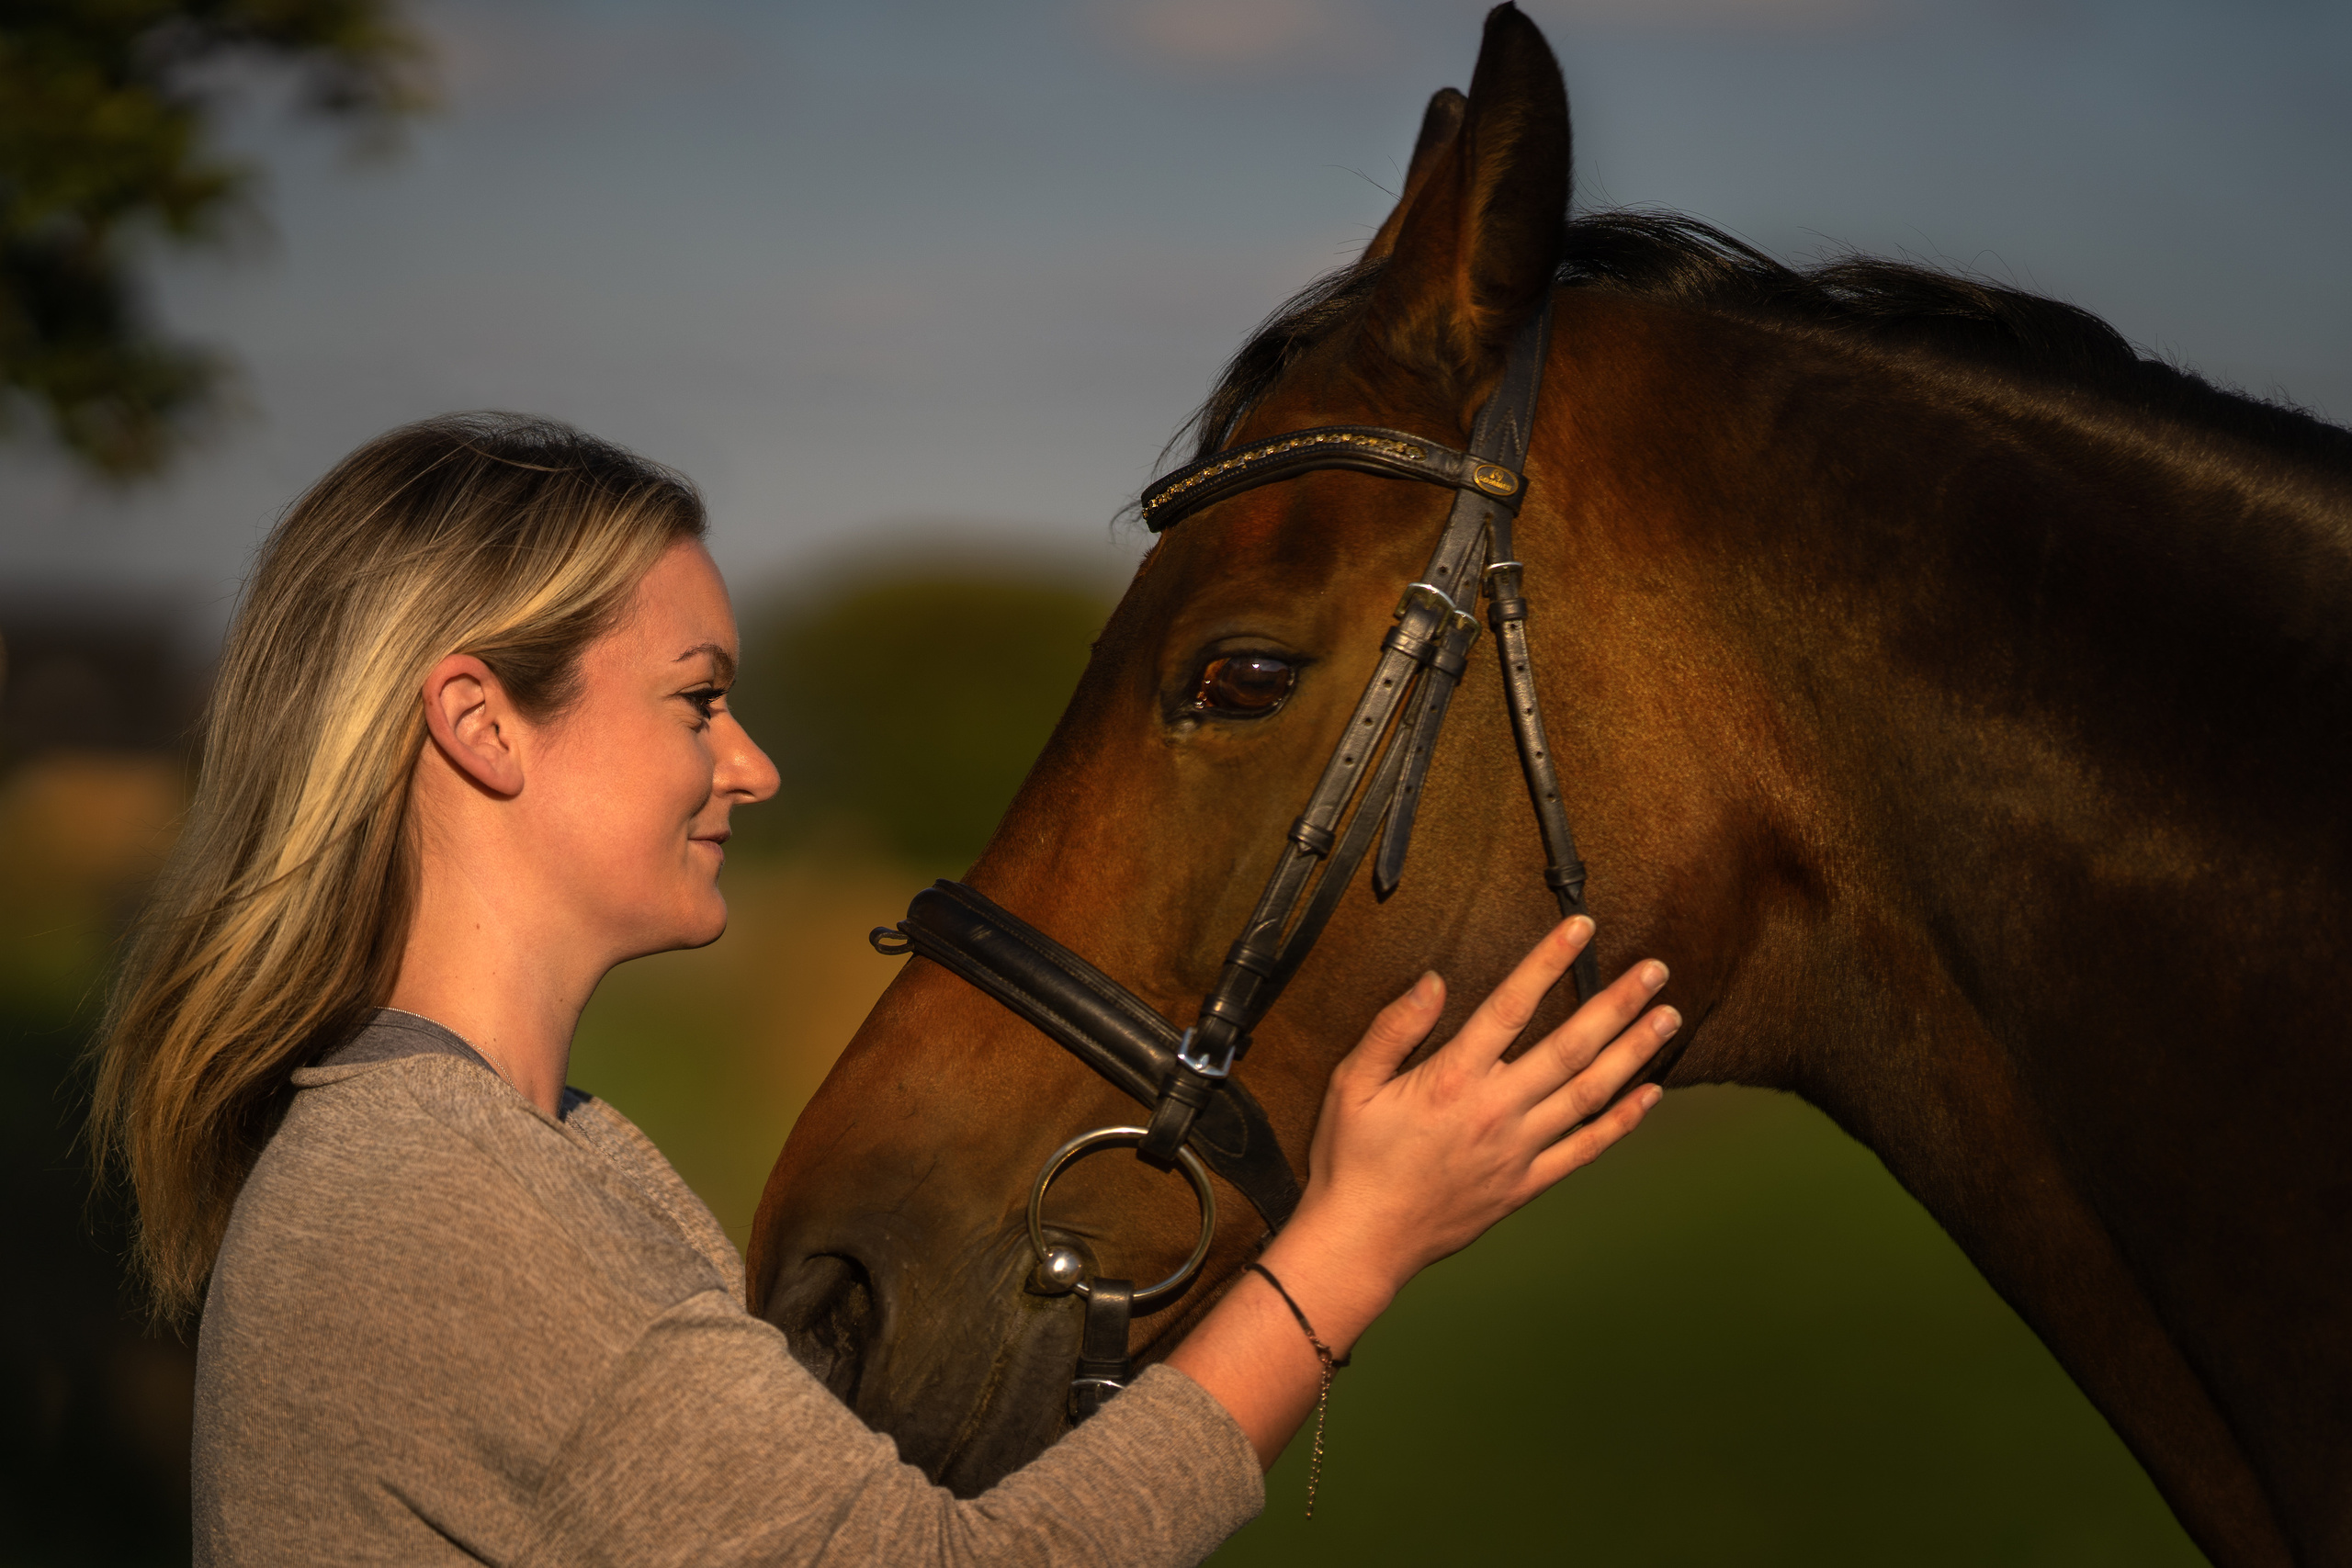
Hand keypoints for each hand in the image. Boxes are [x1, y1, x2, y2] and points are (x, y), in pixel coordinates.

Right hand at [1278, 916, 1675, 1329]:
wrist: (1363, 1240)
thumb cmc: (1351, 1160)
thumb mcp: (1352, 1083)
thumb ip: (1394, 1028)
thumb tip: (1433, 980)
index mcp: (1452, 1078)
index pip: (1511, 1005)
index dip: (1548, 962)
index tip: (1581, 928)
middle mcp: (1495, 1110)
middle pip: (1570, 1047)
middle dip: (1617, 1003)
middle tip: (1656, 972)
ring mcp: (1517, 1150)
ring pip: (1588, 1094)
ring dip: (1632, 1053)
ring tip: (1667, 1018)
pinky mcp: (1525, 1184)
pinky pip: (1584, 1151)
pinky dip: (1621, 1123)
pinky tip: (1649, 1095)